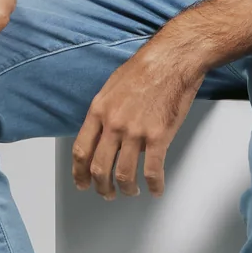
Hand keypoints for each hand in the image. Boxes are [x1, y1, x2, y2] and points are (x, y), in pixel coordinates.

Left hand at [71, 36, 202, 198]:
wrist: (172, 59)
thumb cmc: (146, 68)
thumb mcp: (112, 86)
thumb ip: (104, 112)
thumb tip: (103, 132)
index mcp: (99, 111)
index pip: (81, 150)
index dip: (79, 172)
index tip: (82, 182)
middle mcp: (113, 124)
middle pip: (99, 167)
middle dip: (101, 186)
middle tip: (106, 193)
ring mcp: (135, 132)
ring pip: (123, 174)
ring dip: (126, 189)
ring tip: (130, 192)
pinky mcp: (158, 136)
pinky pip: (152, 170)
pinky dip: (154, 185)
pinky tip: (156, 189)